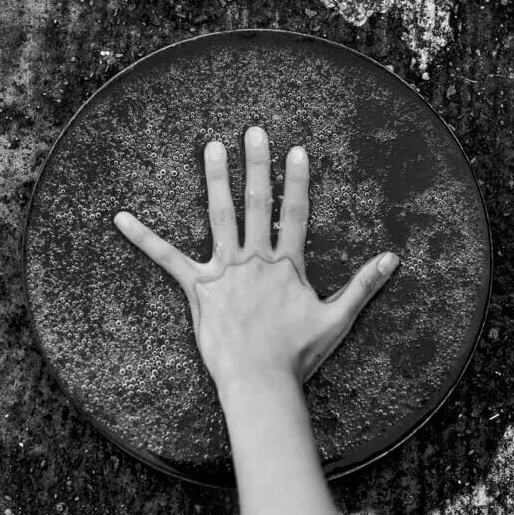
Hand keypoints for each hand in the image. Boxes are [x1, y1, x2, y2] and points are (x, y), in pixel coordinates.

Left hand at [113, 125, 398, 399]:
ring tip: (212, 146)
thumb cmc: (298, 356)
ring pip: (219, 216)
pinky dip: (142, 237)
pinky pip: (166, 258)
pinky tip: (119, 218)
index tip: (297, 151)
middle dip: (257, 165)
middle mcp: (255, 261)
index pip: (295, 214)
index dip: (297, 181)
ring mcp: (225, 272)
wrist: (262, 383)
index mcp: (287, 266)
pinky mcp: (198, 290)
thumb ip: (364, 285)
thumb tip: (393, 258)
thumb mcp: (338, 318)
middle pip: (257, 204)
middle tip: (253, 131)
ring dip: (215, 179)